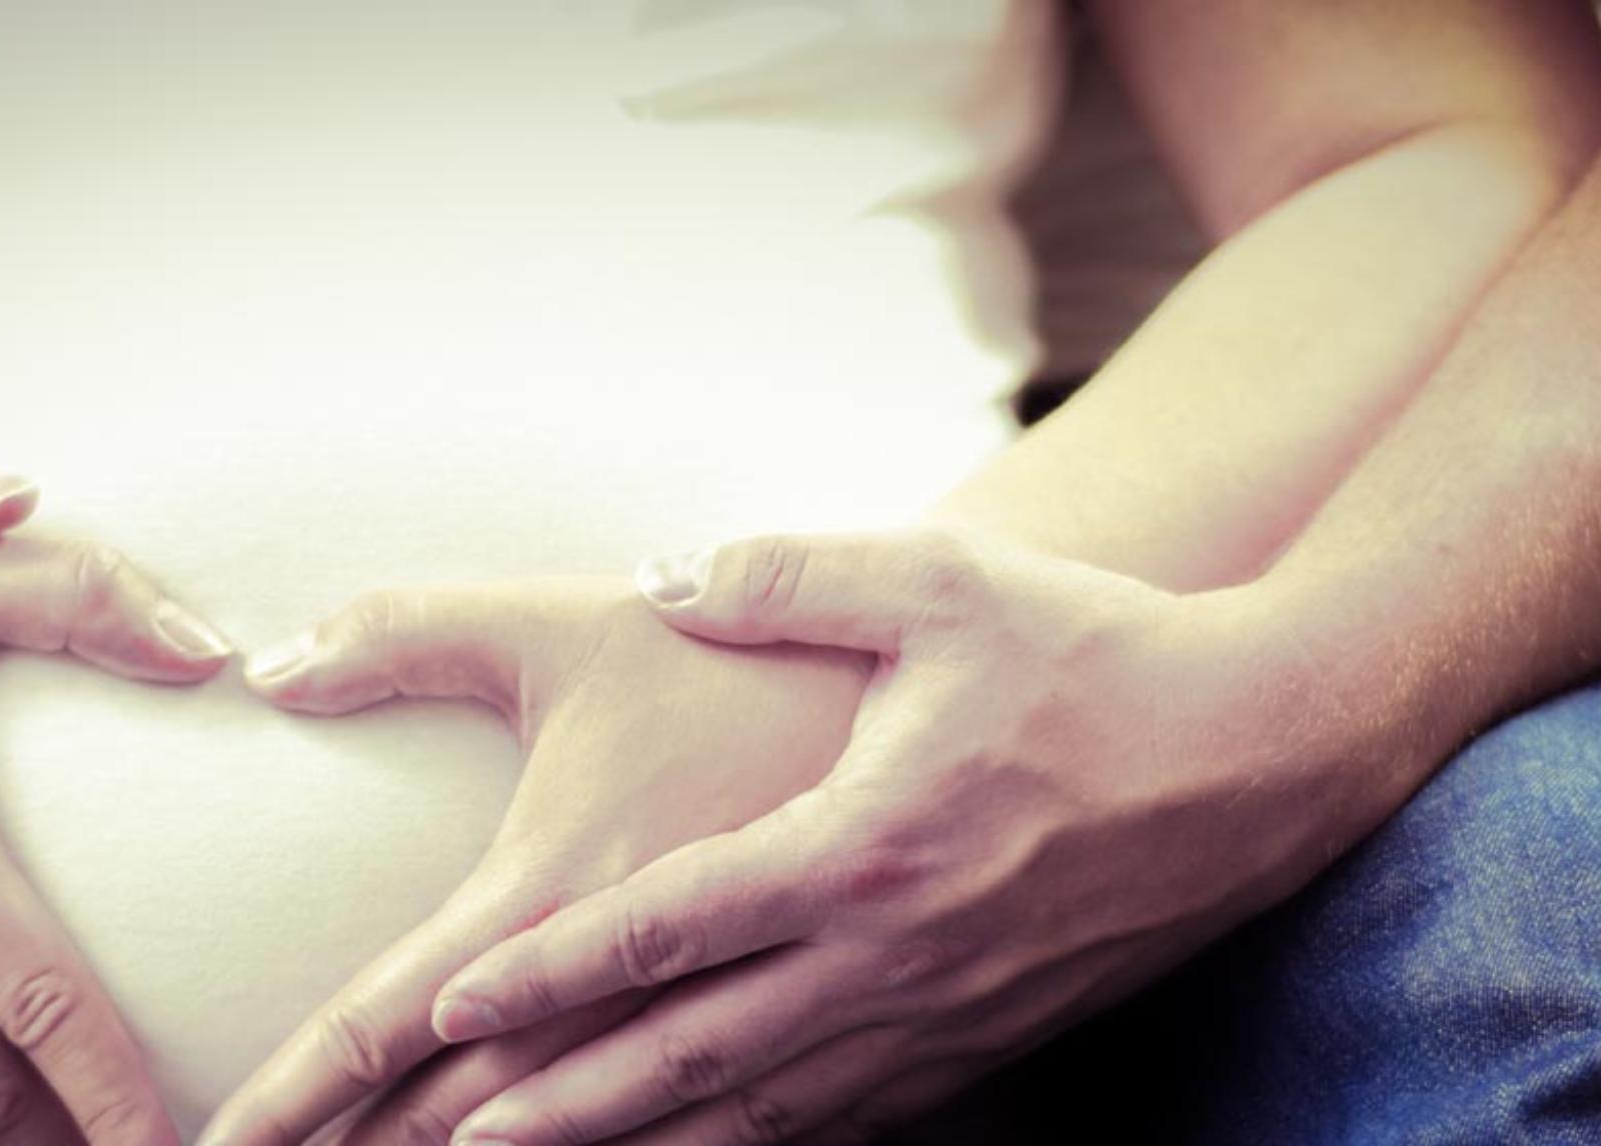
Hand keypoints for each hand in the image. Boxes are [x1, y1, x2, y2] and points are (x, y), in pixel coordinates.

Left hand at [405, 529, 1373, 1142]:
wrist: (1264, 749)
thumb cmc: (1095, 653)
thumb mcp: (941, 579)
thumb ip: (788, 574)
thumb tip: (663, 571)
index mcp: (860, 847)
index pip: (667, 928)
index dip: (550, 973)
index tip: (448, 1008)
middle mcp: (893, 957)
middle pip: (697, 1054)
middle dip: (568, 1103)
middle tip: (456, 1138)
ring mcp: (948, 1014)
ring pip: (770, 1109)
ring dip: (652, 1140)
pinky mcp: (995, 1037)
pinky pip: (855, 1112)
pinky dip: (766, 1142)